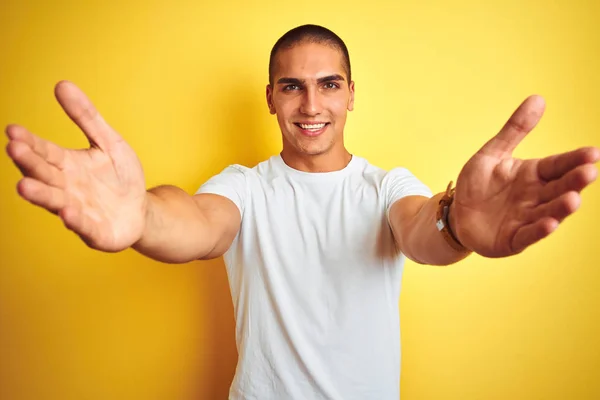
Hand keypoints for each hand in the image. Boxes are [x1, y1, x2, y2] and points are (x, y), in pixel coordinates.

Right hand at [5, 81, 146, 251]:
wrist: (142, 210)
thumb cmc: (121, 177)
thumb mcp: (109, 142)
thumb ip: (86, 117)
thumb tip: (62, 84)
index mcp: (67, 165)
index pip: (44, 151)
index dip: (29, 142)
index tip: (12, 130)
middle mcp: (67, 188)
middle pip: (44, 174)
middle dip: (29, 163)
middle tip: (14, 148)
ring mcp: (79, 211)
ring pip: (56, 201)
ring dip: (41, 195)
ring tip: (24, 185)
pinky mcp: (96, 232)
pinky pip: (84, 226)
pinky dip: (75, 219)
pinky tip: (67, 211)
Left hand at [450, 95, 598, 257]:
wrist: (457, 214)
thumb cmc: (478, 184)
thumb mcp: (492, 153)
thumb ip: (514, 130)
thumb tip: (538, 98)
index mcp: (534, 175)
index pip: (558, 165)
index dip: (575, 160)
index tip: (593, 153)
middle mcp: (536, 197)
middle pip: (558, 188)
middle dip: (574, 181)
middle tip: (589, 172)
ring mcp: (527, 218)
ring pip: (549, 212)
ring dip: (561, 207)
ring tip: (573, 199)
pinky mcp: (514, 239)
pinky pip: (529, 234)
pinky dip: (540, 229)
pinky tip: (550, 223)